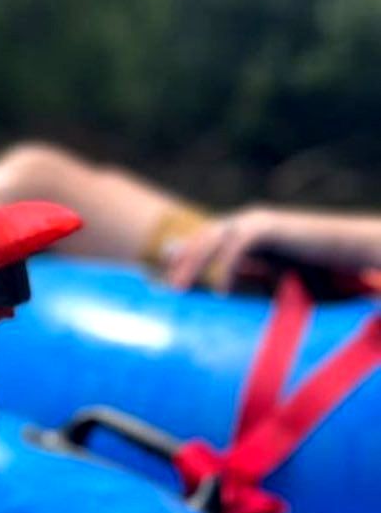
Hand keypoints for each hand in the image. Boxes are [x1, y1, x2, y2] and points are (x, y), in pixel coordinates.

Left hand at [165, 206, 380, 292]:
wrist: (352, 252)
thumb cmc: (320, 269)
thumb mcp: (275, 278)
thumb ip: (248, 277)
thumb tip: (220, 291)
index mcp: (244, 233)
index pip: (203, 245)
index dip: (181, 262)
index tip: (160, 283)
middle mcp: (245, 223)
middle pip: (200, 241)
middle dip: (179, 264)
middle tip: (162, 291)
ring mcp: (256, 221)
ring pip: (212, 240)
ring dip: (193, 265)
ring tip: (180, 290)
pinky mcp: (269, 226)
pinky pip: (237, 246)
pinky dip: (226, 267)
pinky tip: (222, 291)